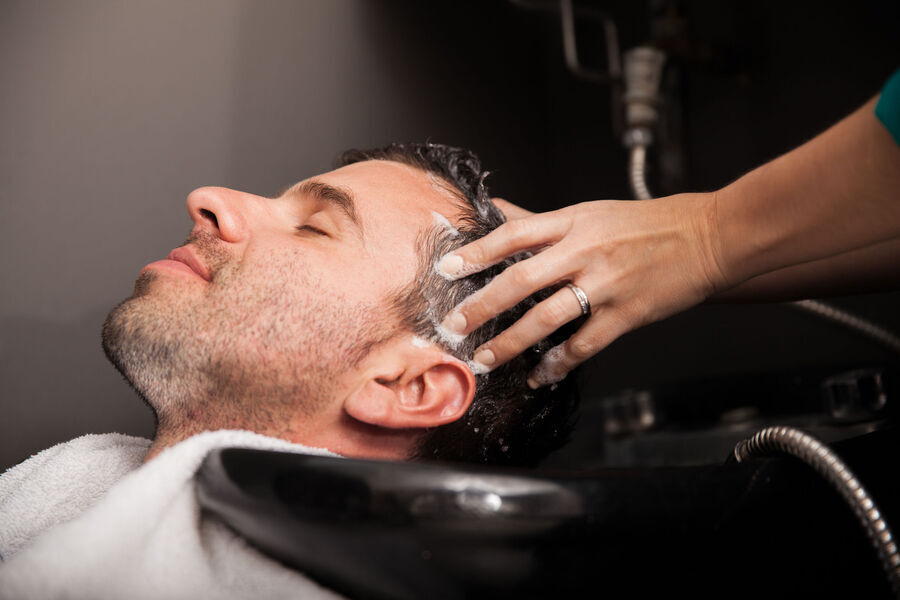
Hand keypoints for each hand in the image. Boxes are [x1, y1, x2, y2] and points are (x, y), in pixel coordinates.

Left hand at [438, 193, 726, 386]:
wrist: (707, 236)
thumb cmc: (647, 224)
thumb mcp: (589, 212)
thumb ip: (542, 221)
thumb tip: (498, 209)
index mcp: (573, 223)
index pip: (513, 235)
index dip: (476, 252)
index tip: (446, 268)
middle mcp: (584, 252)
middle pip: (521, 280)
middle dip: (482, 306)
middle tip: (455, 326)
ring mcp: (605, 285)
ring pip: (547, 318)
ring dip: (511, 343)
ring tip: (486, 360)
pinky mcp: (626, 314)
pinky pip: (584, 344)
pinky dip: (559, 363)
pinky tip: (541, 375)